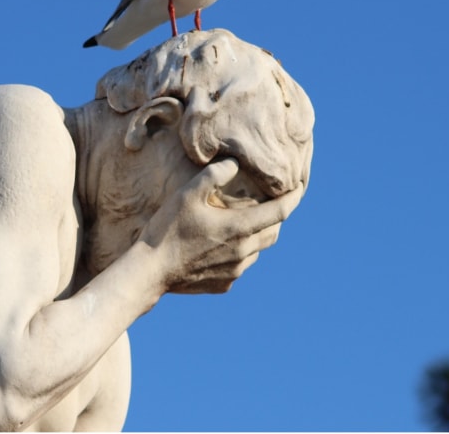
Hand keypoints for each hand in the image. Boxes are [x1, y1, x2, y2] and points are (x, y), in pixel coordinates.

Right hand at [139, 158, 304, 293]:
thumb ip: (214, 175)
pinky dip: (240, 253)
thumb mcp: (187, 194)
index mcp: (239, 229)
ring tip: (245, 223)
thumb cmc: (167, 230)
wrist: (149, 272)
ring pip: (257, 250)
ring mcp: (234, 272)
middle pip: (273, 232)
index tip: (300, 186)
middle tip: (272, 203)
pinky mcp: (224, 285)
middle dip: (277, 216)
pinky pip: (240, 266)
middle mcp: (243, 252)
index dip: (293, 197)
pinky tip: (223, 246)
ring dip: (257, 236)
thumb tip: (234, 163)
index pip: (280, 212)